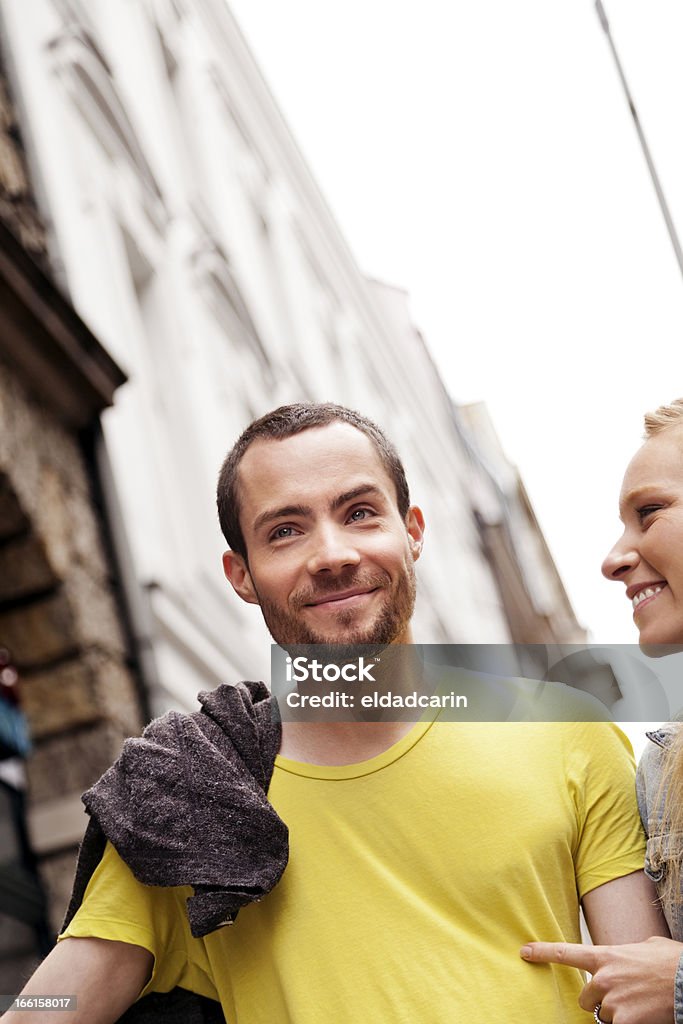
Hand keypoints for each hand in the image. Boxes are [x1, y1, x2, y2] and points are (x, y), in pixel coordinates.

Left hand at [520, 936, 681, 1023]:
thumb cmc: (671, 962)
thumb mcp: (645, 946)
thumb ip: (625, 953)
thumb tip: (628, 956)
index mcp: (605, 956)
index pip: (566, 953)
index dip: (542, 952)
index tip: (525, 951)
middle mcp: (603, 978)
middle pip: (586, 998)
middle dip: (601, 1000)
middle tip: (624, 996)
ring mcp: (612, 1001)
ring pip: (605, 1016)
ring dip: (618, 1014)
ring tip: (639, 1003)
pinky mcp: (624, 1022)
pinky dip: (628, 1023)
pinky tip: (642, 1014)